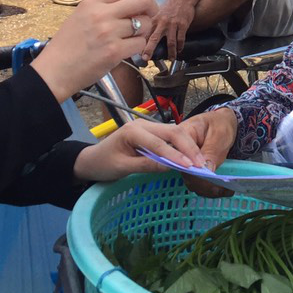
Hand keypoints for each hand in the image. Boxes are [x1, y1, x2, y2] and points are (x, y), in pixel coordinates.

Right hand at [30, 0, 162, 100]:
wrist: (54, 70)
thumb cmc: (68, 45)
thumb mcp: (81, 16)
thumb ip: (105, 7)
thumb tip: (133, 1)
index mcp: (93, 3)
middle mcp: (101, 14)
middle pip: (143, 1)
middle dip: (152, 7)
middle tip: (150, 16)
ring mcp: (108, 33)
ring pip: (145, 23)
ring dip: (144, 30)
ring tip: (131, 37)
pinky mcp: (114, 51)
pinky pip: (140, 43)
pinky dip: (138, 47)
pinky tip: (127, 50)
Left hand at [72, 118, 206, 182]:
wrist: (92, 160)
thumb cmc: (103, 164)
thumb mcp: (122, 168)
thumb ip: (146, 165)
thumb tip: (170, 167)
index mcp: (133, 131)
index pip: (158, 143)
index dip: (175, 155)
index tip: (189, 166)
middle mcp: (143, 124)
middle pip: (172, 132)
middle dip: (188, 147)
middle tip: (201, 163)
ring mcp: (148, 126)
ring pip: (174, 132)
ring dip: (188, 146)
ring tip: (199, 161)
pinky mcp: (152, 132)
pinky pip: (170, 137)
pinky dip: (182, 146)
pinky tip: (190, 156)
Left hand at [142, 0, 197, 60]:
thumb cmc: (170, 4)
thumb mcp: (158, 12)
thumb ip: (151, 22)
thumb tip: (143, 32)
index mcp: (154, 19)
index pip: (144, 33)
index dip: (139, 43)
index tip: (135, 51)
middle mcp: (162, 22)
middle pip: (153, 38)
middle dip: (149, 49)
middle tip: (145, 58)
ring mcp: (173, 24)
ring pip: (170, 42)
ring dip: (170, 52)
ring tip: (170, 59)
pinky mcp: (183, 25)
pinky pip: (181, 38)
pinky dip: (180, 46)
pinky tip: (179, 50)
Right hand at [176, 108, 238, 197]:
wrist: (222, 122)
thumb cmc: (220, 124)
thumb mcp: (219, 134)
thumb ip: (211, 151)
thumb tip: (205, 171)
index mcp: (181, 136)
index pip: (181, 157)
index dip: (194, 171)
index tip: (209, 177)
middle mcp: (178, 150)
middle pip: (184, 172)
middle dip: (202, 183)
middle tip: (220, 188)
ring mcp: (184, 161)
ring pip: (189, 180)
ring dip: (206, 188)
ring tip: (225, 189)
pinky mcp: (191, 169)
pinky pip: (196, 181)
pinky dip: (208, 188)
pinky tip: (222, 189)